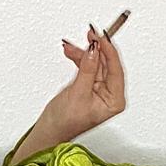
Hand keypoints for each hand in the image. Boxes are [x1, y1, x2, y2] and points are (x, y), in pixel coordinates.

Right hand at [43, 23, 126, 140]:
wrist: (50, 131)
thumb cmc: (65, 122)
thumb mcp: (78, 92)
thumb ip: (87, 69)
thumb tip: (94, 50)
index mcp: (115, 100)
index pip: (116, 69)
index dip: (108, 51)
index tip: (101, 37)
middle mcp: (110, 95)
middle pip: (106, 64)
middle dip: (94, 50)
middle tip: (89, 34)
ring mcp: (99, 89)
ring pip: (95, 63)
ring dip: (83, 53)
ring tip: (72, 47)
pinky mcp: (89, 86)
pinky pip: (87, 67)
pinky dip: (79, 59)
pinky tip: (71, 52)